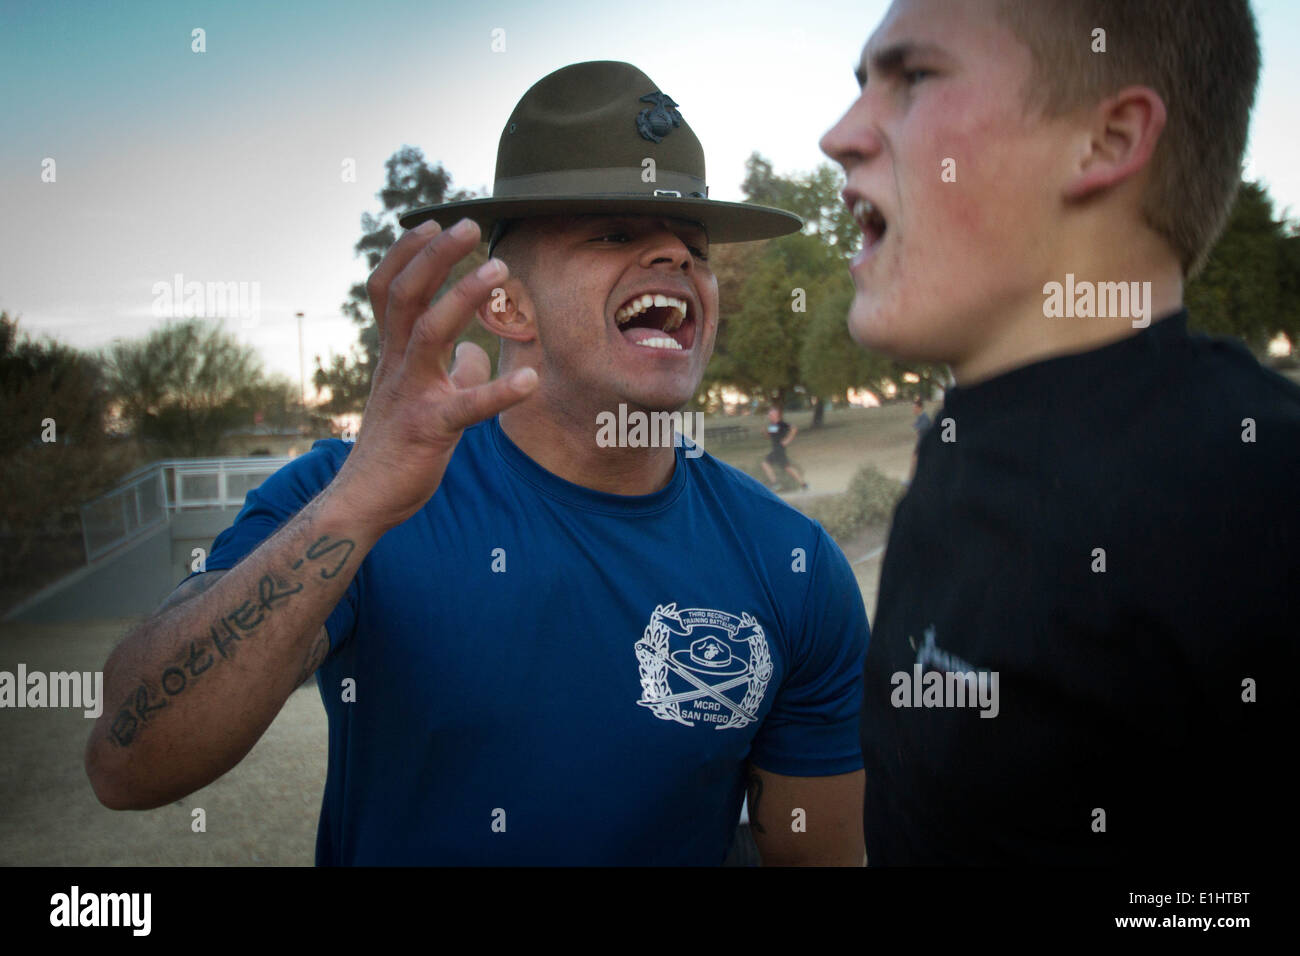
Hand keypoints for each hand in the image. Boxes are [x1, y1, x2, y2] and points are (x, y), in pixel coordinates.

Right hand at [330, 218, 537, 531]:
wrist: (365, 499)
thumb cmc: (396, 447)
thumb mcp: (423, 399)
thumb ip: (450, 372)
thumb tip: (476, 355)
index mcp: (394, 355)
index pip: (389, 289)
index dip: (407, 253)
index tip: (433, 222)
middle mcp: (396, 365)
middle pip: (405, 294)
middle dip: (435, 254)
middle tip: (469, 224)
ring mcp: (410, 394)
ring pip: (429, 331)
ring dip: (463, 296)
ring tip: (499, 269)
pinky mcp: (428, 429)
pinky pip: (466, 407)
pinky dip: (500, 391)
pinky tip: (532, 379)